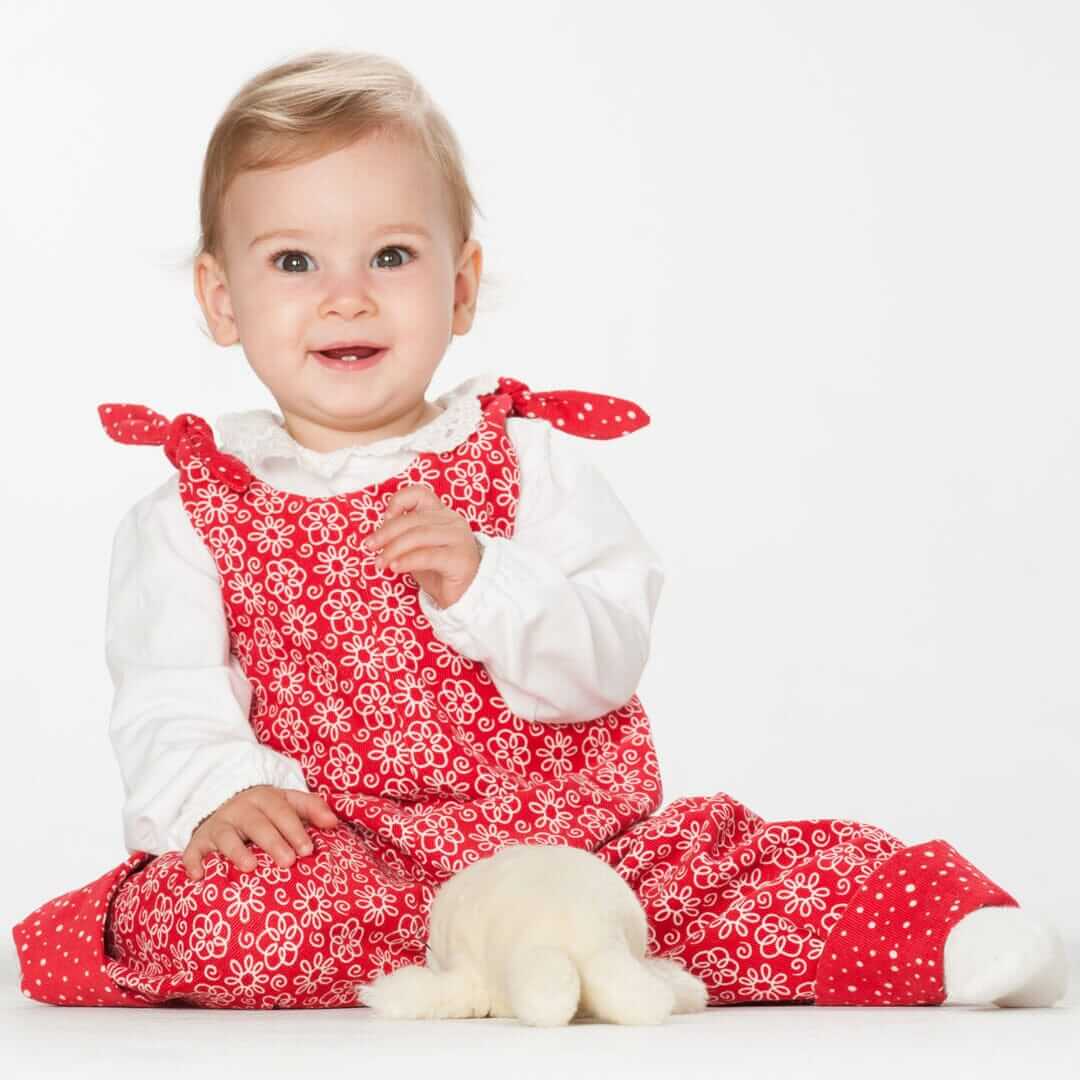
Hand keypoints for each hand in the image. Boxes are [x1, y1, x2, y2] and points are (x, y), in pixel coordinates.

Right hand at [181, 785, 339, 880]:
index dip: (295, 829)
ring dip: (236, 851)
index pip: (282, 811)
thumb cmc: (266, 811)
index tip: (308, 850)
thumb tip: (334, 822)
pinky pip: (192, 852)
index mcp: (265, 799)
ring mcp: (218, 825)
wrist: (224, 804)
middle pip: (257, 824)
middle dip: (273, 842)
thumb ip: (312, 809)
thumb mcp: (288, 803)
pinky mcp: (199, 842)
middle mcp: (240, 810)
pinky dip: (193, 862)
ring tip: (250, 867)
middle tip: (289, 862)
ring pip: (225, 836)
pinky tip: (199, 876)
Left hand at [362, 485, 483, 609]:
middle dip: (386, 533)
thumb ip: (403, 536)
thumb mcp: (417, 549)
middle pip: (414, 519)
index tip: (385, 518)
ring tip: (380, 563)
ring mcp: (459, 539)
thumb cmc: (438, 572)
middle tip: (370, 547)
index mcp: (442, 514)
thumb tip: (379, 532)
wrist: (464, 598)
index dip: (399, 501)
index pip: (420, 493)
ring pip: (419, 535)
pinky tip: (395, 568)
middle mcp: (453, 521)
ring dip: (393, 549)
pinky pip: (428, 556)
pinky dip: (407, 561)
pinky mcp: (461, 559)